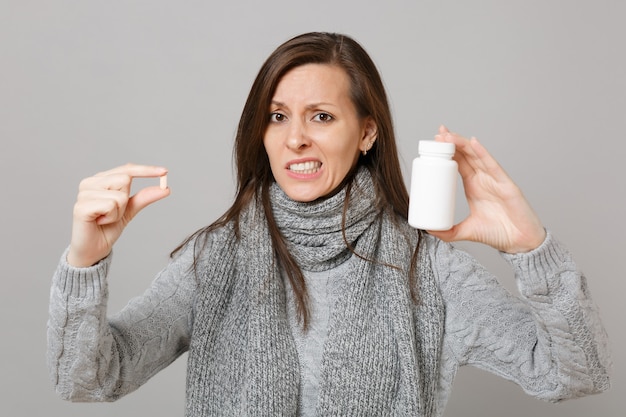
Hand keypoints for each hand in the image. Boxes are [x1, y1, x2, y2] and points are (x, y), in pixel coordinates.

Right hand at [67, 164, 169, 266]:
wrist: (94, 249)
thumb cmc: (108, 228)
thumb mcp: (129, 210)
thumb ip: (144, 198)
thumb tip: (165, 188)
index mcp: (101, 180)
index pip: (127, 169)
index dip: (146, 170)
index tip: (165, 172)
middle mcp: (90, 183)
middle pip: (125, 180)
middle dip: (126, 201)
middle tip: (113, 213)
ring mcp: (83, 194)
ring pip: (120, 196)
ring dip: (118, 212)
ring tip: (105, 219)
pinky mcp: (81, 207)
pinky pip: (110, 206)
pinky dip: (111, 217)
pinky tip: (100, 222)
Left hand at [427, 126, 545, 252]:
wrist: (519, 243)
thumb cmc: (498, 233)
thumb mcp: (466, 231)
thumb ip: (448, 232)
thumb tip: (428, 230)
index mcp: (473, 185)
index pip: (458, 163)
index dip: (447, 152)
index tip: (433, 142)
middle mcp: (483, 179)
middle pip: (466, 155)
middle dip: (452, 142)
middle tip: (437, 134)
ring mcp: (495, 179)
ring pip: (476, 156)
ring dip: (462, 144)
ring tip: (447, 135)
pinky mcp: (506, 184)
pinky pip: (493, 166)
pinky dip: (483, 153)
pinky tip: (473, 143)